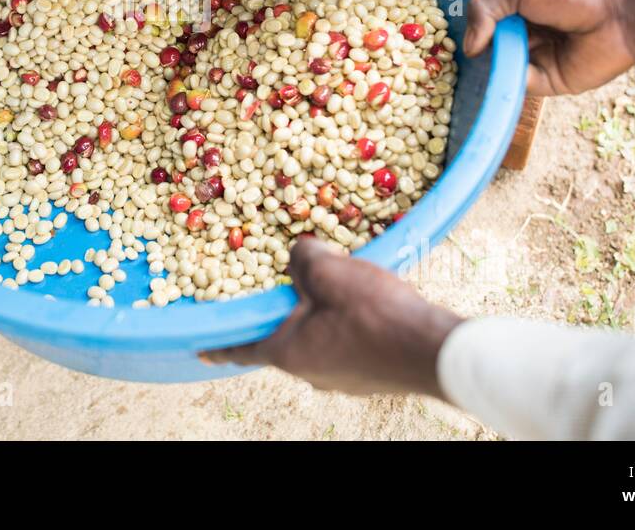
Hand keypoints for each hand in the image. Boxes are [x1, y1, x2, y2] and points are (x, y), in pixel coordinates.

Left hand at [200, 240, 462, 397]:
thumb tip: (299, 254)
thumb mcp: (329, 271)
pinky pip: (343, 347)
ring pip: (316, 341)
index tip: (201, 348)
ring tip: (332, 292)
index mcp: (288, 352)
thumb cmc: (375, 313)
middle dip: (284, 313)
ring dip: (317, 317)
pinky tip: (362, 308)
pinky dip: (342, 326)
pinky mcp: (366, 377)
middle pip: (283, 338)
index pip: (242, 348)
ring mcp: (340, 379)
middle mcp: (309, 373)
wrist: (433, 350)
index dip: (221, 344)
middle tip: (290, 291)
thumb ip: (302, 257)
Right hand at [464, 0, 634, 95]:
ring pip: (497, 68)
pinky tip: (501, 74)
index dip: (468, 27)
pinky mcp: (546, 83)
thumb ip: (483, 7)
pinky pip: (516, 86)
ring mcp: (533, 58)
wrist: (622, 12)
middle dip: (474, 50)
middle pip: (485, 47)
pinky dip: (505, 83)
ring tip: (482, 61)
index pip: (480, 21)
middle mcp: (523, 33)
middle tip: (457, 53)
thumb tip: (468, 47)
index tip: (445, 34)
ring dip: (488, 66)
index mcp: (516, 6)